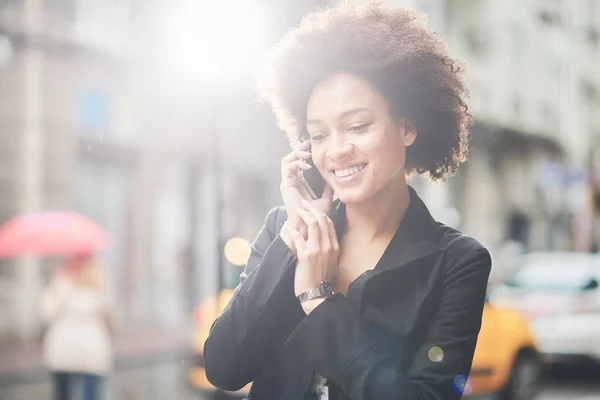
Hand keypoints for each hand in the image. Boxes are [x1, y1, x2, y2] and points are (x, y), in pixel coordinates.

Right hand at [280, 140, 333, 254]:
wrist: (308, 225)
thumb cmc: (315, 215)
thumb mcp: (325, 199)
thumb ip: (328, 189)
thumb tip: (334, 180)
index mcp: (298, 184)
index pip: (297, 163)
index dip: (303, 154)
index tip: (311, 147)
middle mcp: (291, 182)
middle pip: (290, 159)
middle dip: (298, 149)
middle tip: (307, 144)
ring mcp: (287, 183)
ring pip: (286, 160)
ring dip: (296, 154)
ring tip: (307, 154)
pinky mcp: (286, 184)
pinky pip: (287, 167)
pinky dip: (296, 163)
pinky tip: (307, 166)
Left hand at [287, 200, 339, 313]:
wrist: (318, 294)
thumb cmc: (323, 279)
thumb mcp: (332, 261)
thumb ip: (329, 248)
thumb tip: (322, 237)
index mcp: (334, 246)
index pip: (329, 223)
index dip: (321, 213)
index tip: (313, 208)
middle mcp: (328, 246)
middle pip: (322, 220)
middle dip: (312, 209)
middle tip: (304, 204)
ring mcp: (317, 250)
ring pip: (313, 224)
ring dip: (304, 215)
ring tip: (298, 210)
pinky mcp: (306, 256)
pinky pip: (299, 238)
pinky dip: (293, 230)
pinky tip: (288, 226)